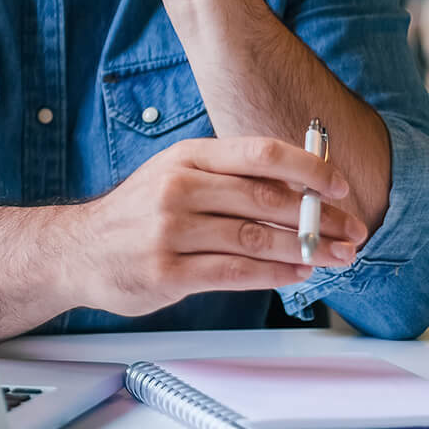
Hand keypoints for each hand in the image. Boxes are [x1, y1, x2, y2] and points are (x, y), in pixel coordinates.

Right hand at [65, 136, 367, 317]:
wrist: (77, 249)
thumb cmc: (137, 214)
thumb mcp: (175, 177)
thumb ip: (227, 178)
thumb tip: (298, 186)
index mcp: (185, 158)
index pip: (259, 153)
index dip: (308, 168)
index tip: (340, 187)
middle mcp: (176, 188)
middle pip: (264, 198)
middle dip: (318, 217)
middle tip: (351, 230)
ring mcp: (169, 230)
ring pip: (254, 238)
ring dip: (305, 249)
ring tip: (336, 256)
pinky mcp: (167, 271)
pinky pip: (234, 272)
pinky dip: (274, 274)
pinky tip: (297, 274)